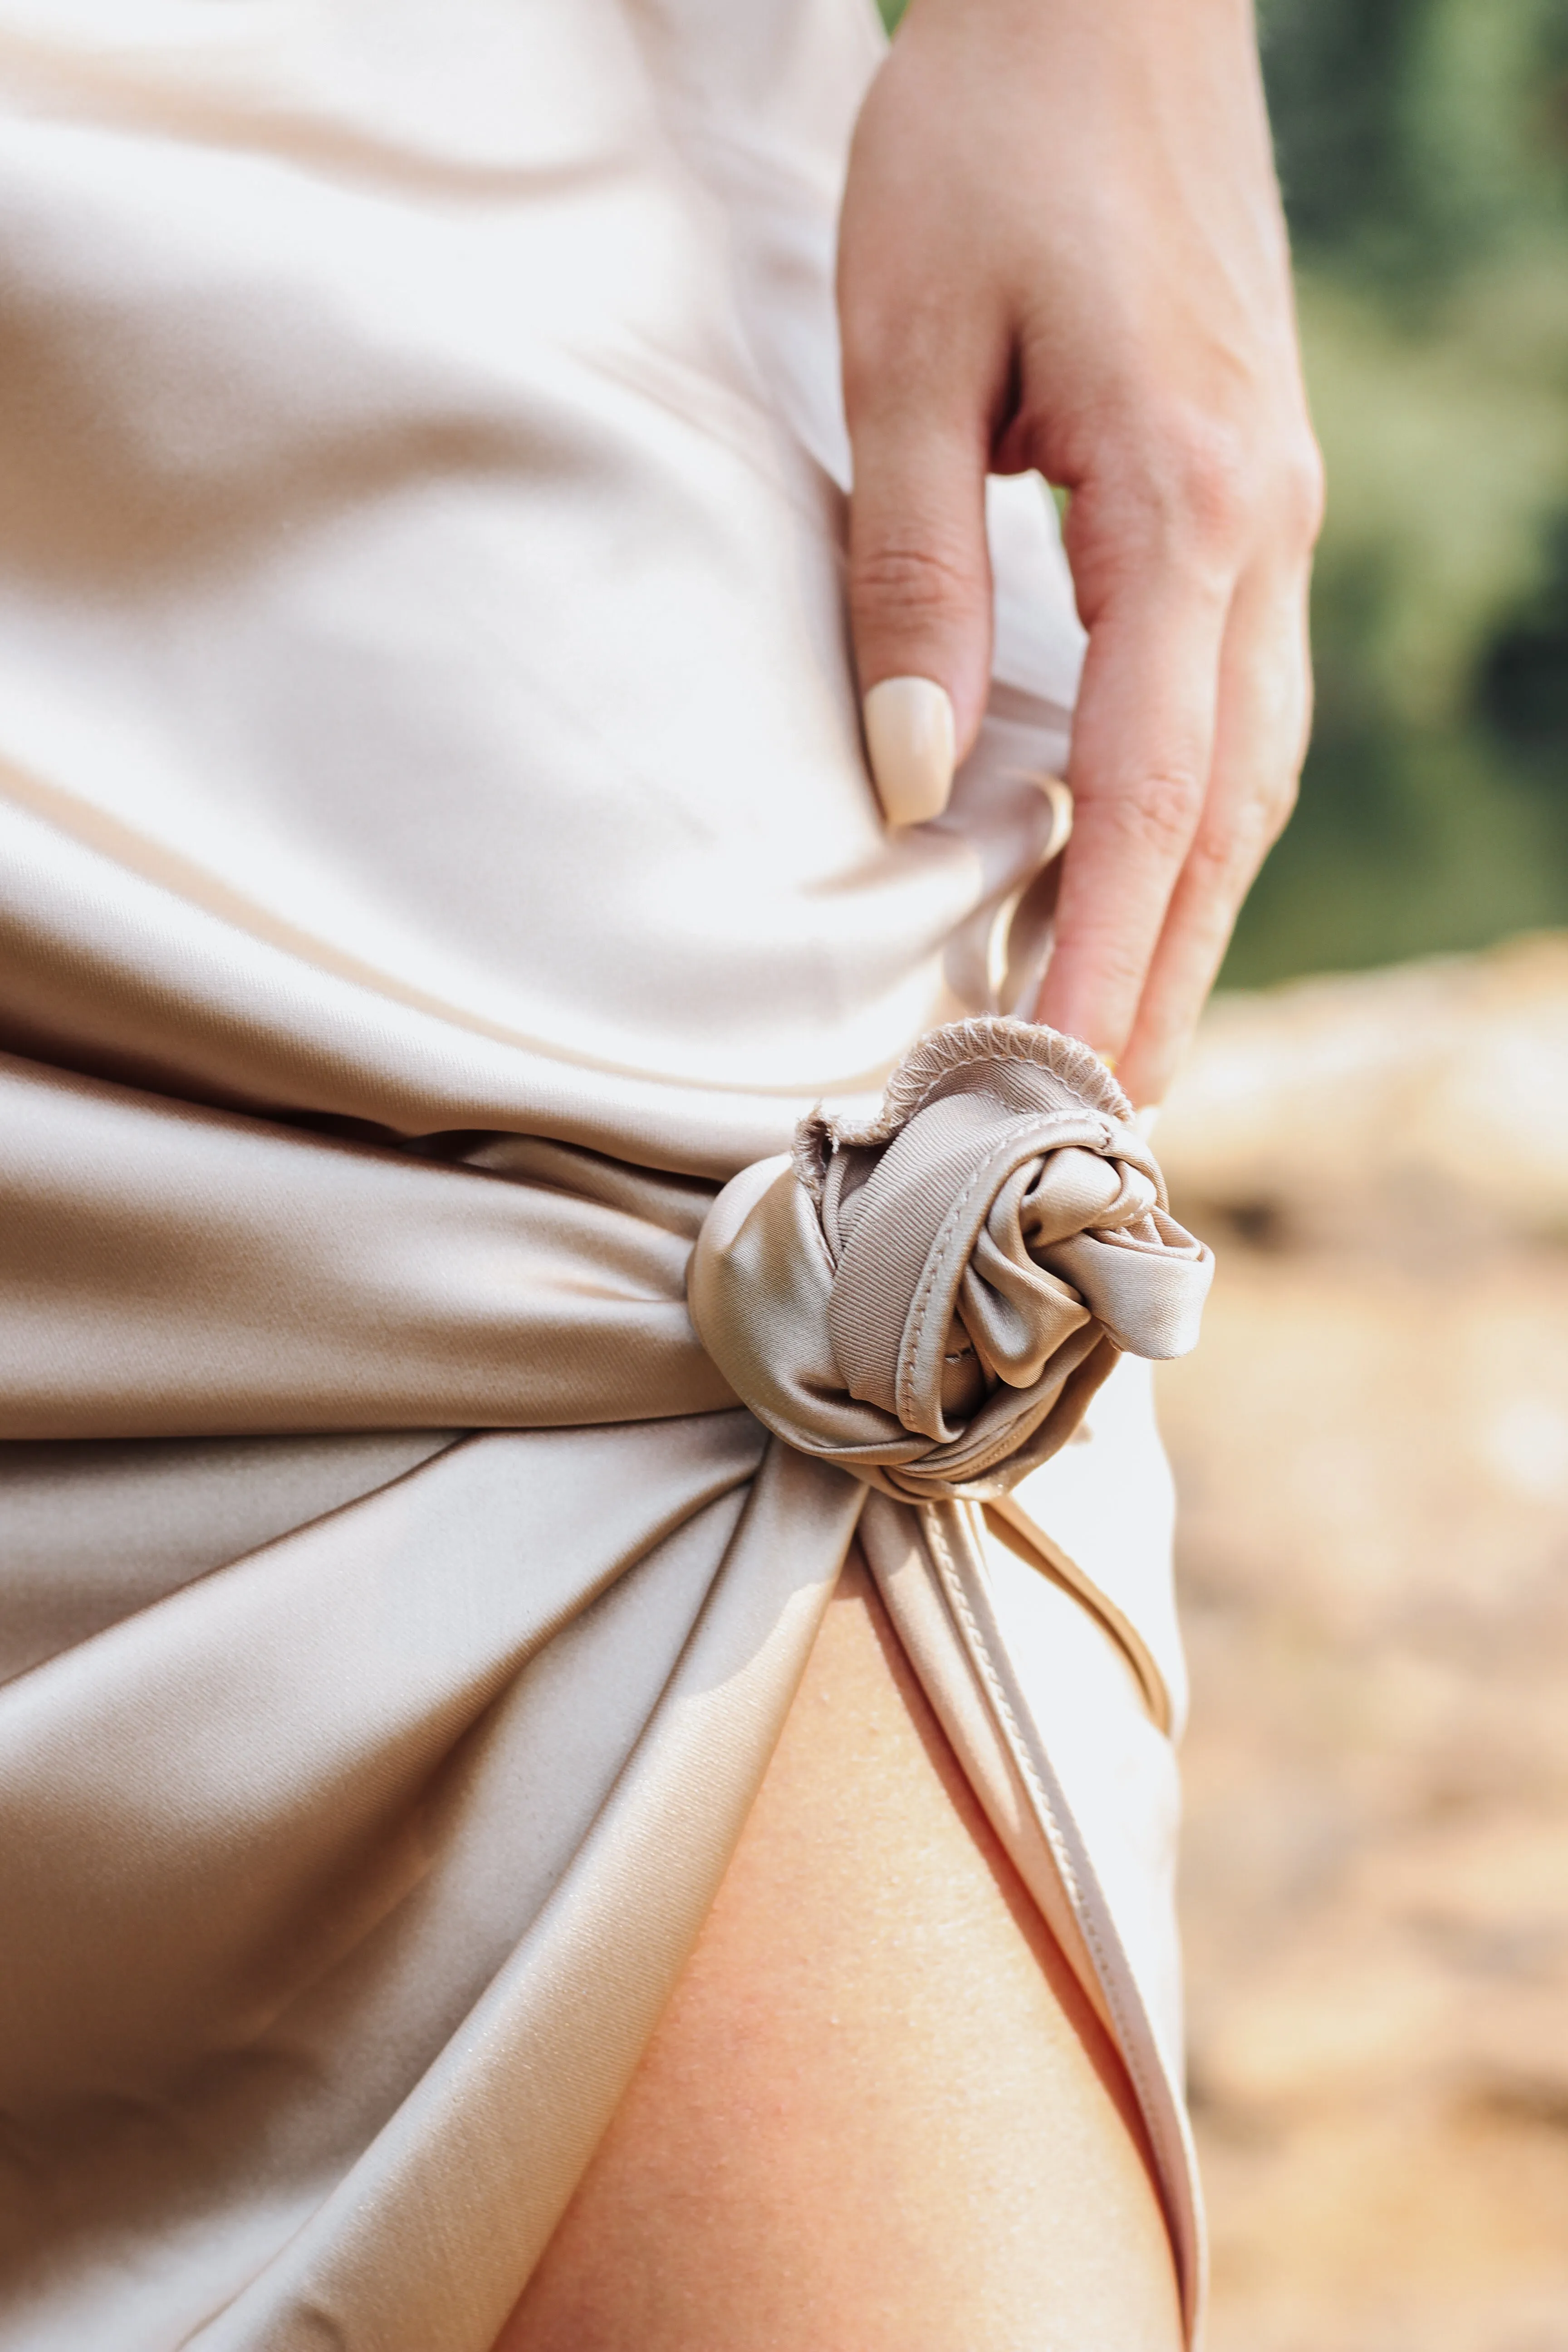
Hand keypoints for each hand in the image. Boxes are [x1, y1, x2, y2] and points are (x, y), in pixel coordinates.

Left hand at [838, 0, 1322, 1105]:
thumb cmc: (991, 143)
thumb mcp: (907, 354)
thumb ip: (912, 575)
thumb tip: (917, 779)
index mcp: (1191, 502)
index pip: (1152, 790)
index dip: (1108, 952)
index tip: (1063, 1078)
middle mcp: (1267, 532)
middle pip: (1230, 808)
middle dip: (1172, 968)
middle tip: (1109, 1112)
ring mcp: (1278, 519)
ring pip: (1250, 766)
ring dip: (1189, 907)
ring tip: (1121, 1027)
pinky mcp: (1250, 500)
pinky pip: (1232, 699)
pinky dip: (1188, 812)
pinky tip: (1132, 870)